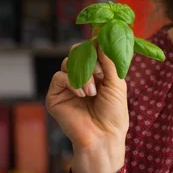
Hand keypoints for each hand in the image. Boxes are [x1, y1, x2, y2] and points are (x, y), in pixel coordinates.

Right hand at [45, 35, 128, 171]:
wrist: (103, 136)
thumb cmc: (114, 112)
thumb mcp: (117, 82)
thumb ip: (109, 60)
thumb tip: (103, 37)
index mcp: (96, 72)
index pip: (92, 49)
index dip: (97, 46)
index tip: (105, 45)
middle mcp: (80, 76)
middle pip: (78, 52)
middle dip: (91, 59)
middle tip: (101, 74)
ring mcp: (67, 85)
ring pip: (68, 62)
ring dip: (84, 73)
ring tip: (93, 91)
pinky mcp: (55, 95)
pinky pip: (59, 76)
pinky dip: (73, 82)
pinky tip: (83, 94)